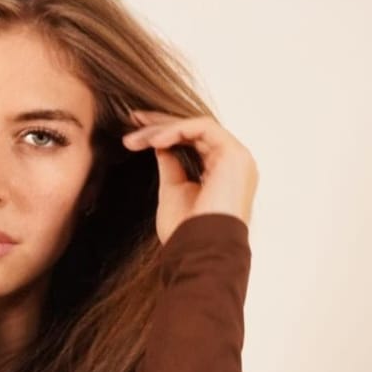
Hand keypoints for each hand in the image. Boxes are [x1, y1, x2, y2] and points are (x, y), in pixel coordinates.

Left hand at [121, 109, 258, 245]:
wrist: (200, 250)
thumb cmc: (186, 232)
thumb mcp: (172, 191)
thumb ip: (170, 165)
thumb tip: (160, 144)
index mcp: (221, 173)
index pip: (193, 142)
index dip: (164, 133)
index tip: (136, 134)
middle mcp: (232, 163)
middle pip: (194, 131)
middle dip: (161, 124)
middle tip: (133, 120)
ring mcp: (237, 158)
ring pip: (197, 127)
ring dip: (164, 129)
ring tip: (138, 139)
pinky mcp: (234, 154)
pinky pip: (203, 128)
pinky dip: (178, 130)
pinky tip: (155, 141)